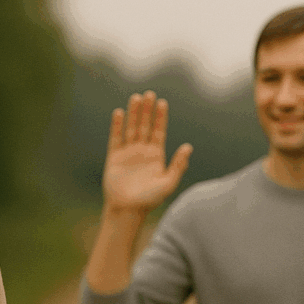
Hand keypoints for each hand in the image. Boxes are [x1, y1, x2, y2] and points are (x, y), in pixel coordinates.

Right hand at [102, 90, 192, 213]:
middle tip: (149, 94)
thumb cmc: (150, 200)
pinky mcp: (114, 157)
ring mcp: (128, 153)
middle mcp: (142, 151)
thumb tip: (188, 147)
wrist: (127, 210)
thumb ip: (178, 165)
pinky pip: (116, 138)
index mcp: (156, 156)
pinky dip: (117, 125)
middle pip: (145, 126)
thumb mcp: (168, 183)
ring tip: (136, 98)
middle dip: (147, 110)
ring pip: (131, 128)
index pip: (159, 131)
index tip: (162, 103)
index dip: (160, 117)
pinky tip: (119, 113)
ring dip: (134, 113)